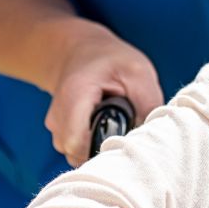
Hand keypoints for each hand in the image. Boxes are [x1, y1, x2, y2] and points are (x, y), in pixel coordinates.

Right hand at [43, 22, 161, 166]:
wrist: (83, 51)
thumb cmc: (112, 60)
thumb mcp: (138, 72)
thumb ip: (149, 104)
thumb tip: (153, 137)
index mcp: (76, 95)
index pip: (78, 143)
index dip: (103, 150)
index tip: (124, 141)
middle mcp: (58, 114)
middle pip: (76, 154)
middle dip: (103, 150)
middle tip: (124, 131)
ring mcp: (55, 125)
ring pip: (75, 156)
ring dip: (97, 148)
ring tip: (114, 126)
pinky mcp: (58, 131)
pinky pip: (74, 151)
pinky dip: (90, 145)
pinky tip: (103, 128)